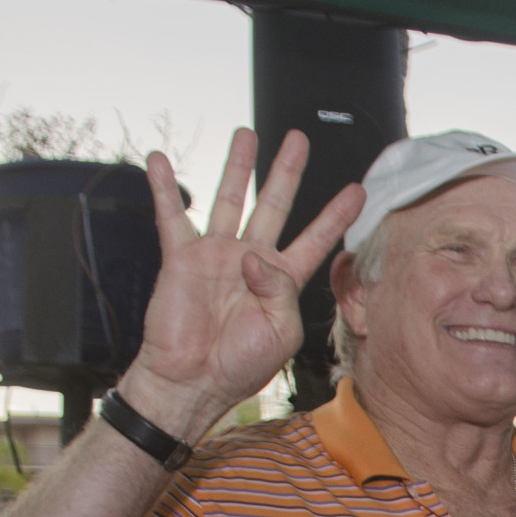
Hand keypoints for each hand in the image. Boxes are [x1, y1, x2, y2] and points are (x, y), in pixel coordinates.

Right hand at [118, 127, 364, 438]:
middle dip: (286, 172)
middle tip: (299, 139)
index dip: (336, 215)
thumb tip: (253, 255)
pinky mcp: (182, 258)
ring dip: (237, 166)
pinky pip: (172, 217)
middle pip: (274, 205)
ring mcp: (216, 255)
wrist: (192, 381)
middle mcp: (251, 261)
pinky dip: (164, 188)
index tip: (357, 190)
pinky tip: (158, 160)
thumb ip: (280, 289)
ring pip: (229, 200)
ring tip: (246, 134)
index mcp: (282, 281)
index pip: (316, 239)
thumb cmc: (240, 366)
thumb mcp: (281, 332)